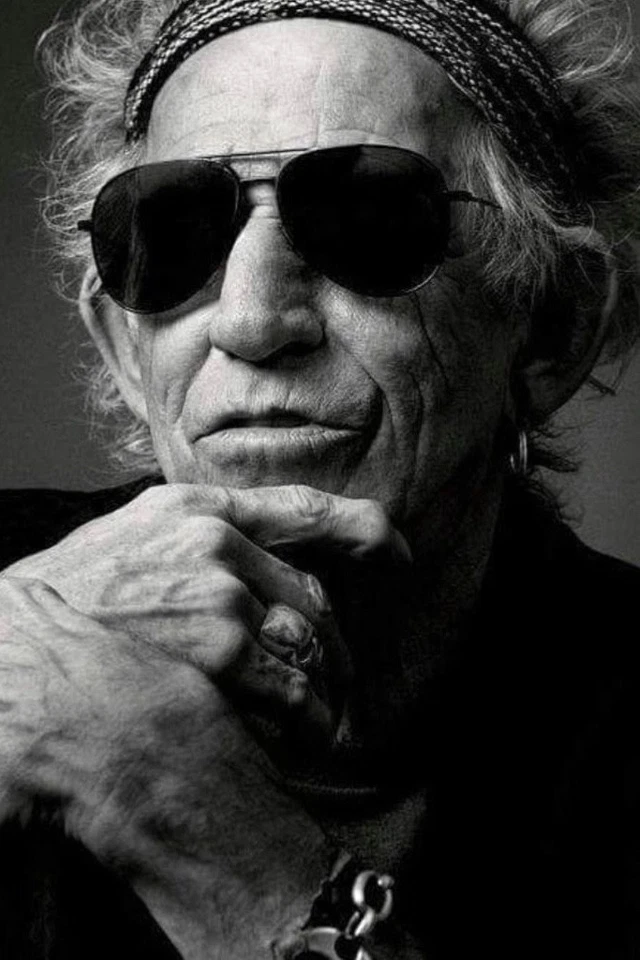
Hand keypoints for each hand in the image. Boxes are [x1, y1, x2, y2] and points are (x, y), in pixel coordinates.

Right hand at [0, 484, 409, 956]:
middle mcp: (216, 540)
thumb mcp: (123, 542)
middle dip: (334, 648)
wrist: (7, 652)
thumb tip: (242, 558)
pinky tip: (302, 740)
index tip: (394, 550)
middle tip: (339, 684)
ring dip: (327, 691)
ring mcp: (220, 591)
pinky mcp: (218, 648)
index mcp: (193, 509)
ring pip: (311, 644)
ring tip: (325, 725)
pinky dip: (307, 718)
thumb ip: (187, 540)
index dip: (361, 528)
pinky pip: (292, 686)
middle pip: (313, 595)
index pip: (302, 507)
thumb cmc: (60, 606)